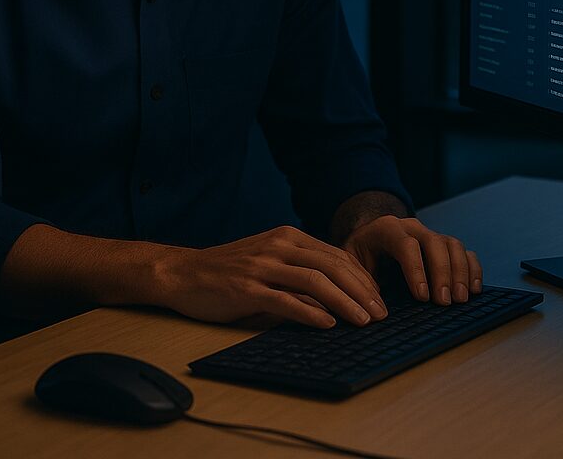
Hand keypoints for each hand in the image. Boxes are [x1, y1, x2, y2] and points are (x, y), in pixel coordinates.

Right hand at [151, 226, 388, 327]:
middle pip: (331, 266)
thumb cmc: (226, 271)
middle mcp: (277, 247)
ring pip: (314, 281)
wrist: (181, 273)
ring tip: (364, 320)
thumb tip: (337, 297)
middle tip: (381, 314)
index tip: (378, 299)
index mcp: (286, 237)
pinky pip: (286, 300)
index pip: (336, 255)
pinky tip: (328, 324)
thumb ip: (297, 272)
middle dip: (362, 291)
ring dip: (345, 302)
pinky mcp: (247, 289)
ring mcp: (261, 267)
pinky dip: (310, 313)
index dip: (362, 278)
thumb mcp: (267, 261)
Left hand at [342, 215, 480, 304]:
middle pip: (434, 243)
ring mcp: (431, 234)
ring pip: (453, 245)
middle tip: (444, 302)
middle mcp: (412, 227)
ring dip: (460, 273)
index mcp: (387, 229)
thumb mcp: (351, 263)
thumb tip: (371, 305)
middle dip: (442, 273)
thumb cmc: (360, 255)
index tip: (422, 297)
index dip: (416, 270)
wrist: (370, 238)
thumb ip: (358, 279)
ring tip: (460, 299)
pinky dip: (473, 269)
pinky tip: (474, 289)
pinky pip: (465, 251)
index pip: (405, 244)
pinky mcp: (445, 245)